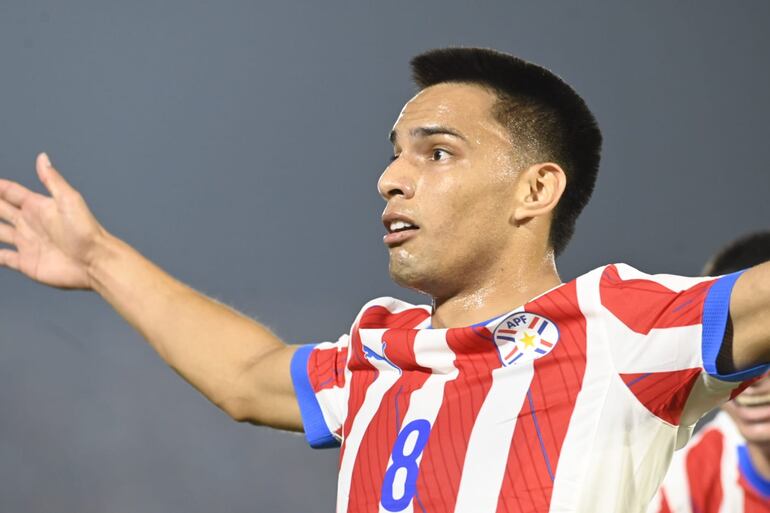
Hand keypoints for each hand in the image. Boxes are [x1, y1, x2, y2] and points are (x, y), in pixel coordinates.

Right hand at [0, 153, 106, 288]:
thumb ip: (52, 180)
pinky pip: (2, 258)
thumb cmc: (86, 230)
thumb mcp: (69, 200)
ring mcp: (26, 242)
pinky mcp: (26, 262)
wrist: (94, 262)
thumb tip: (42, 157)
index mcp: (37, 206)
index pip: (9, 192)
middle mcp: (29, 223)